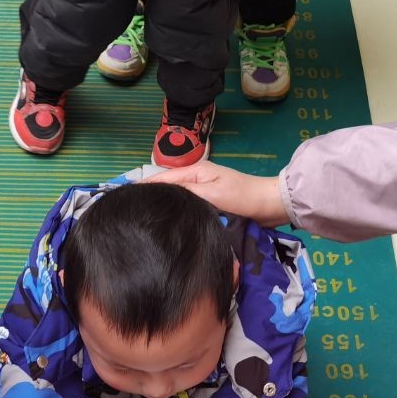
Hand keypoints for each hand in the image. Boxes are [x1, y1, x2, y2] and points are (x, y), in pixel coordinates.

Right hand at [144, 165, 287, 226]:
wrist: (270, 206)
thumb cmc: (243, 197)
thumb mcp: (213, 194)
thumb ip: (187, 193)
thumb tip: (162, 195)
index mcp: (194, 172)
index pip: (161, 179)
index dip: (143, 188)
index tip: (126, 199)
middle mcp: (196, 180)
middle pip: (166, 188)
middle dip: (151, 198)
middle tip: (132, 215)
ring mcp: (203, 192)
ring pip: (177, 199)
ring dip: (165, 207)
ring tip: (146, 222)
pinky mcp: (210, 205)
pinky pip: (188, 208)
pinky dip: (179, 214)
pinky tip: (170, 225)